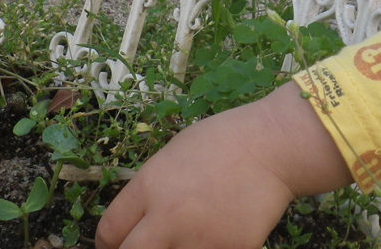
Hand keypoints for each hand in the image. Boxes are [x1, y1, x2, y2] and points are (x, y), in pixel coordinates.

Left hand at [96, 82, 351, 248]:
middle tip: (141, 248)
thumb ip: (150, 191)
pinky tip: (216, 233)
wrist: (272, 147)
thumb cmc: (221, 141)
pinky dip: (208, 248)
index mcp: (149, 187)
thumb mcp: (171, 156)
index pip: (109, 232)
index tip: (115, 245)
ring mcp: (198, 240)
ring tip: (183, 236)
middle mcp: (167, 219)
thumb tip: (138, 221)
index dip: (108, 244)